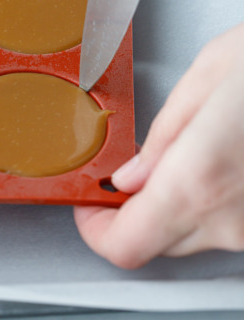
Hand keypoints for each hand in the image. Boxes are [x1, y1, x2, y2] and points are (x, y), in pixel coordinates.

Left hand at [74, 23, 243, 267]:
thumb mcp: (209, 76)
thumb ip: (163, 137)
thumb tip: (130, 177)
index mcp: (198, 176)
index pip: (124, 244)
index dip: (96, 230)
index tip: (90, 206)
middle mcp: (230, 217)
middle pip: (153, 242)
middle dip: (132, 210)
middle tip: (129, 172)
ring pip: (190, 233)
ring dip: (174, 201)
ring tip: (190, 148)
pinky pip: (226, 224)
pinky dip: (210, 200)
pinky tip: (224, 158)